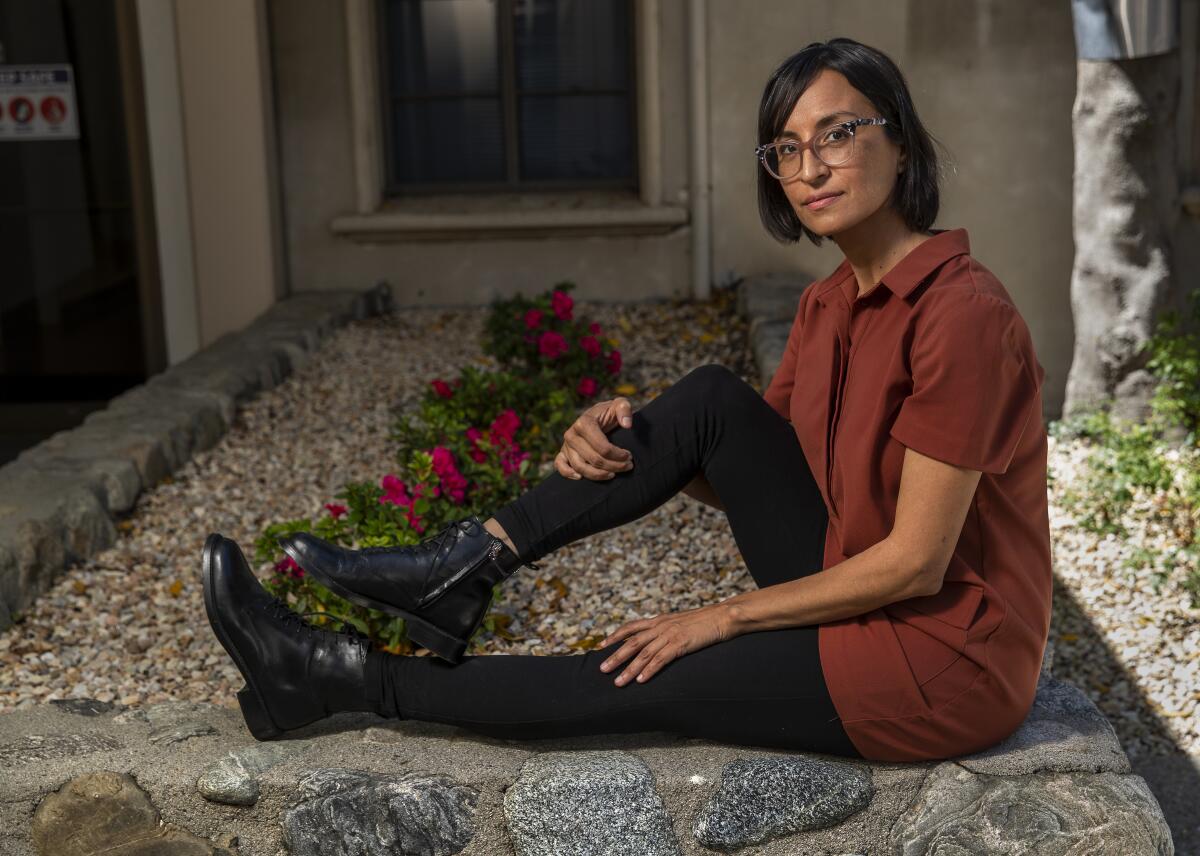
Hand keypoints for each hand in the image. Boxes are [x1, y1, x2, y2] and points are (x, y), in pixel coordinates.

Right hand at [555, 397, 635, 480]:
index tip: (629, 457)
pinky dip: (568, 473)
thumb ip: (624, 409)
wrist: (597, 416)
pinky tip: (580, 478)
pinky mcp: (562, 453)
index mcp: (584, 423)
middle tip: (628, 466)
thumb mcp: (620, 405)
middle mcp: (572, 434)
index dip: (618, 455)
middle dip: (614, 466)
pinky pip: (560, 466)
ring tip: (613, 475)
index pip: (602, 447)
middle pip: (594, 459)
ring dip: (598, 475)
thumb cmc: (609, 412)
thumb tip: (626, 424)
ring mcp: (566, 445)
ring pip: (581, 467)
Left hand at [598, 603, 734, 685]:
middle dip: (615, 657)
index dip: (614, 636)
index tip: (601, 646)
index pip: (630, 627)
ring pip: (644, 654)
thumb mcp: (679, 623)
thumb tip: (655, 639)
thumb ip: (665, 630)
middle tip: (602, 669)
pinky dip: (650, 670)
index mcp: (659, 620)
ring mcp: (670, 634)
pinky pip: (661, 659)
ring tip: (618, 682)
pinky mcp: (681, 644)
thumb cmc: (704, 622)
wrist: (723, 617)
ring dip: (629, 669)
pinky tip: (641, 680)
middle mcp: (661, 626)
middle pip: (632, 642)